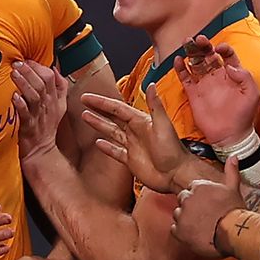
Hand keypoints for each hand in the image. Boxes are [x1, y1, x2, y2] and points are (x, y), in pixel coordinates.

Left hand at [11, 60, 67, 161]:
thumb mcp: (60, 106)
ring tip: (14, 73)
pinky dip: (20, 104)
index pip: (50, 76)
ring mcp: (38, 115)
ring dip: (24, 83)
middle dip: (30, 71)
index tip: (27, 60)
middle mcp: (48, 105)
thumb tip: (55, 68)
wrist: (42, 151)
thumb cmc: (47, 126)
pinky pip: (25, 114)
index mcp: (55, 99)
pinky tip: (14, 97)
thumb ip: (60, 86)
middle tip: (18, 63)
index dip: (39, 66)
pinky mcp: (28, 127)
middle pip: (42, 83)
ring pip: (34, 96)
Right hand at [79, 87, 195, 193]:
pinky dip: (106, 147)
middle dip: (98, 109)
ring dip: (99, 124)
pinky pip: (115, 151)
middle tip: (83, 102)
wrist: (176, 174)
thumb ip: (155, 106)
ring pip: (111, 132)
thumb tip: (151, 84)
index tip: (87, 97)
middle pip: (112, 117)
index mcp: (140, 121)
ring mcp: (132, 146)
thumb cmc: (173, 151)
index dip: (101, 102)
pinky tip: (98, 143)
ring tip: (85, 116)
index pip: (117, 108)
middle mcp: (135, 131)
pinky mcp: (131, 160)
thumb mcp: (163, 125)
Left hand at [172, 157, 244, 257]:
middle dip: (191, 207)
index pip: (191, 188)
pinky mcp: (179, 231)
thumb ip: (231, 171)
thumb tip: (233, 157)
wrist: (233, 234)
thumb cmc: (234, 213)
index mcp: (198, 186)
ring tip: (200, 225)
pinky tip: (195, 234)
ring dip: (186, 220)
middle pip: (183, 200)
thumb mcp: (233, 188)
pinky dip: (183, 233)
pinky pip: (175, 230)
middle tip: (204, 215)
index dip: (199, 197)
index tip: (206, 203)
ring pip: (178, 215)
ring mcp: (182, 215)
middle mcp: (187, 199)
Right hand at [174, 36, 259, 146]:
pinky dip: (180, 68)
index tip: (220, 48)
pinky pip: (185, 77)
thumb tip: (229, 65)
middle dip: (204, 45)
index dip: (223, 48)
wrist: (230, 136)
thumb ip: (245, 77)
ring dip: (191, 52)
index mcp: (233, 74)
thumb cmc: (244, 116)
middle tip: (199, 39)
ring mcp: (204, 84)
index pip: (227, 55)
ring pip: (196, 63)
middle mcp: (217, 76)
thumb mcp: (252, 94)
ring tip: (186, 43)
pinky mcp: (193, 93)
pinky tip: (178, 60)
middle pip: (209, 55)